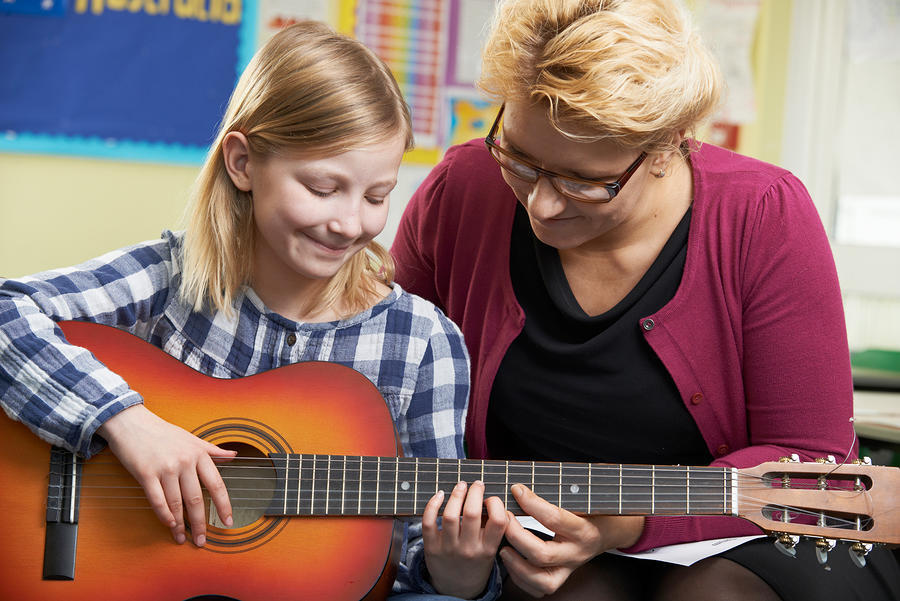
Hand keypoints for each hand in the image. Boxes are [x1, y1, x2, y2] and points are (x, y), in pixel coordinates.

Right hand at [97, 404, 235, 545]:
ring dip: (179, 524)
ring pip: (176, 502)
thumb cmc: (163, 432)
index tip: (228, 522)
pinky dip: (163, 514)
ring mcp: (165, 468)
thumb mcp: (192, 438)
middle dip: (200, 523)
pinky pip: (157, 499)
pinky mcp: (146, 473)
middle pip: (196, 499)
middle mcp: (185, 462)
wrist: (132, 422)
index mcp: (199, 454)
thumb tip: (234, 455)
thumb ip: (212, 450)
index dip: (224, 505)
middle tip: (202, 540)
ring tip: (181, 537)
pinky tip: (168, 524)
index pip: (217, 484)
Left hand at [422, 480, 507, 598]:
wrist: (457, 590)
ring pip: (450, 515)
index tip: (491, 499)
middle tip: (477, 484)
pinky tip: (440, 495)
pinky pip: (428, 522)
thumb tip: (488, 499)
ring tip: (461, 486)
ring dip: (456, 494)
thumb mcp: (491, 551)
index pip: (498, 521)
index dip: (496, 503)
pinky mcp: (431, 547)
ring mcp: (448, 548)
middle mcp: (468, 549)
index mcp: (488, 550)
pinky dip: (432, 505)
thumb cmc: (475, 564)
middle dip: (475, 492)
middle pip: (472, 513)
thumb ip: (492, 529)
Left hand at [499, 484, 644, 597]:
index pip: (554, 518)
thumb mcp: (581, 499)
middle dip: (517, 536)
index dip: (531, 503)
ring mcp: (569, 569)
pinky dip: (520, 578)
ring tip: (503, 548)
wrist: (608, 533)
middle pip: (543, 554)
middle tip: (504, 519)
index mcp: (584, 530)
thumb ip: (556, 494)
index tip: (516, 490)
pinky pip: (539, 589)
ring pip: (540, 578)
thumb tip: (523, 485)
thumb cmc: (591, 511)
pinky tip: (511, 562)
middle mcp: (577, 553)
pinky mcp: (561, 578)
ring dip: (516, 564)